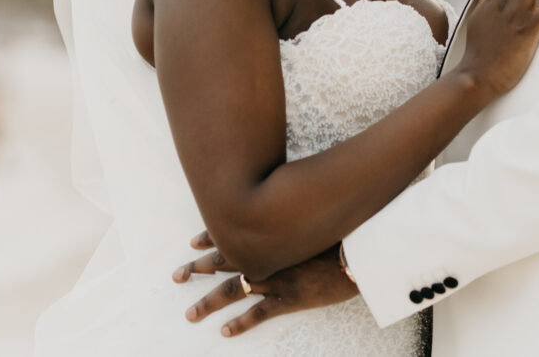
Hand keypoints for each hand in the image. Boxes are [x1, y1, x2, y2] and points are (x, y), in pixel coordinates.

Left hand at [173, 231, 357, 337]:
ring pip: (233, 290)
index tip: (192, 242)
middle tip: (176, 276)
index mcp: (271, 233)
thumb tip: (282, 206)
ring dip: (209, 302)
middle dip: (198, 269)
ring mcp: (277, 277)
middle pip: (224, 262)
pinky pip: (259, 313)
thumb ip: (292, 214)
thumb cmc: (340, 228)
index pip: (232, 233)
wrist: (362, 247)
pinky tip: (224, 332)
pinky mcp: (290, 298)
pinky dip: (240, 323)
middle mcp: (268, 254)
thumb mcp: (311, 215)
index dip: (209, 238)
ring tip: (190, 314)